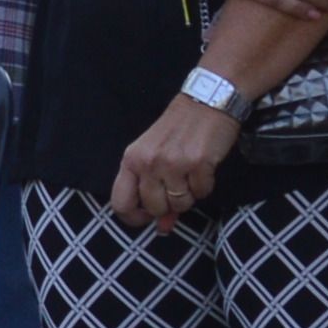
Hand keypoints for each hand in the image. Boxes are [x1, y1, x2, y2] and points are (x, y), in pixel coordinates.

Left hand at [111, 90, 236, 229]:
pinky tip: (204, 167)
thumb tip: (162, 228)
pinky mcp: (198, 163)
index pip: (120, 203)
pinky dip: (206, 185)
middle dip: (170, 205)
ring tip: (191, 172)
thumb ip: (154, 190)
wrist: (207, 100)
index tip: (149, 217)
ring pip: (180, 204)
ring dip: (190, 195)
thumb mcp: (156, 155)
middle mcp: (148, 162)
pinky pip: (203, 193)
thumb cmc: (178, 130)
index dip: (135, 217)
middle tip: (178, 185)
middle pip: (156, 208)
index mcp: (131, 159)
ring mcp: (173, 163)